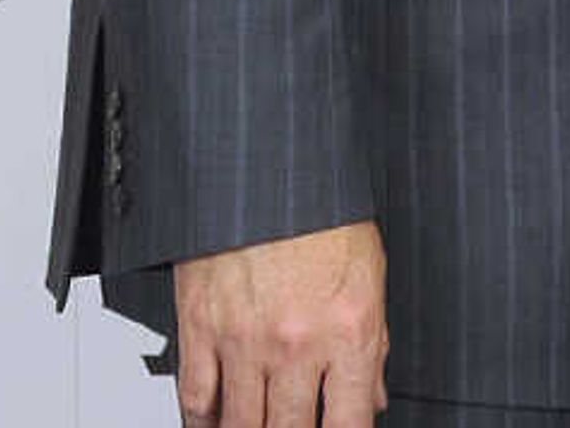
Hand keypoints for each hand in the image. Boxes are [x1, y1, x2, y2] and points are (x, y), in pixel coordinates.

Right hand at [172, 221, 386, 427]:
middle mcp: (297, 343)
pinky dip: (203, 421)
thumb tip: (371, 394)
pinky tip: (215, 423)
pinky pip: (197, 398)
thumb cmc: (324, 213)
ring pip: (242, 425)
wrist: (273, 167)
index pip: (349, 424)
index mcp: (349, 331)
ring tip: (259, 427)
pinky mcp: (202, 328)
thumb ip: (372, 344)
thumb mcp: (369, 276)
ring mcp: (246, 340)